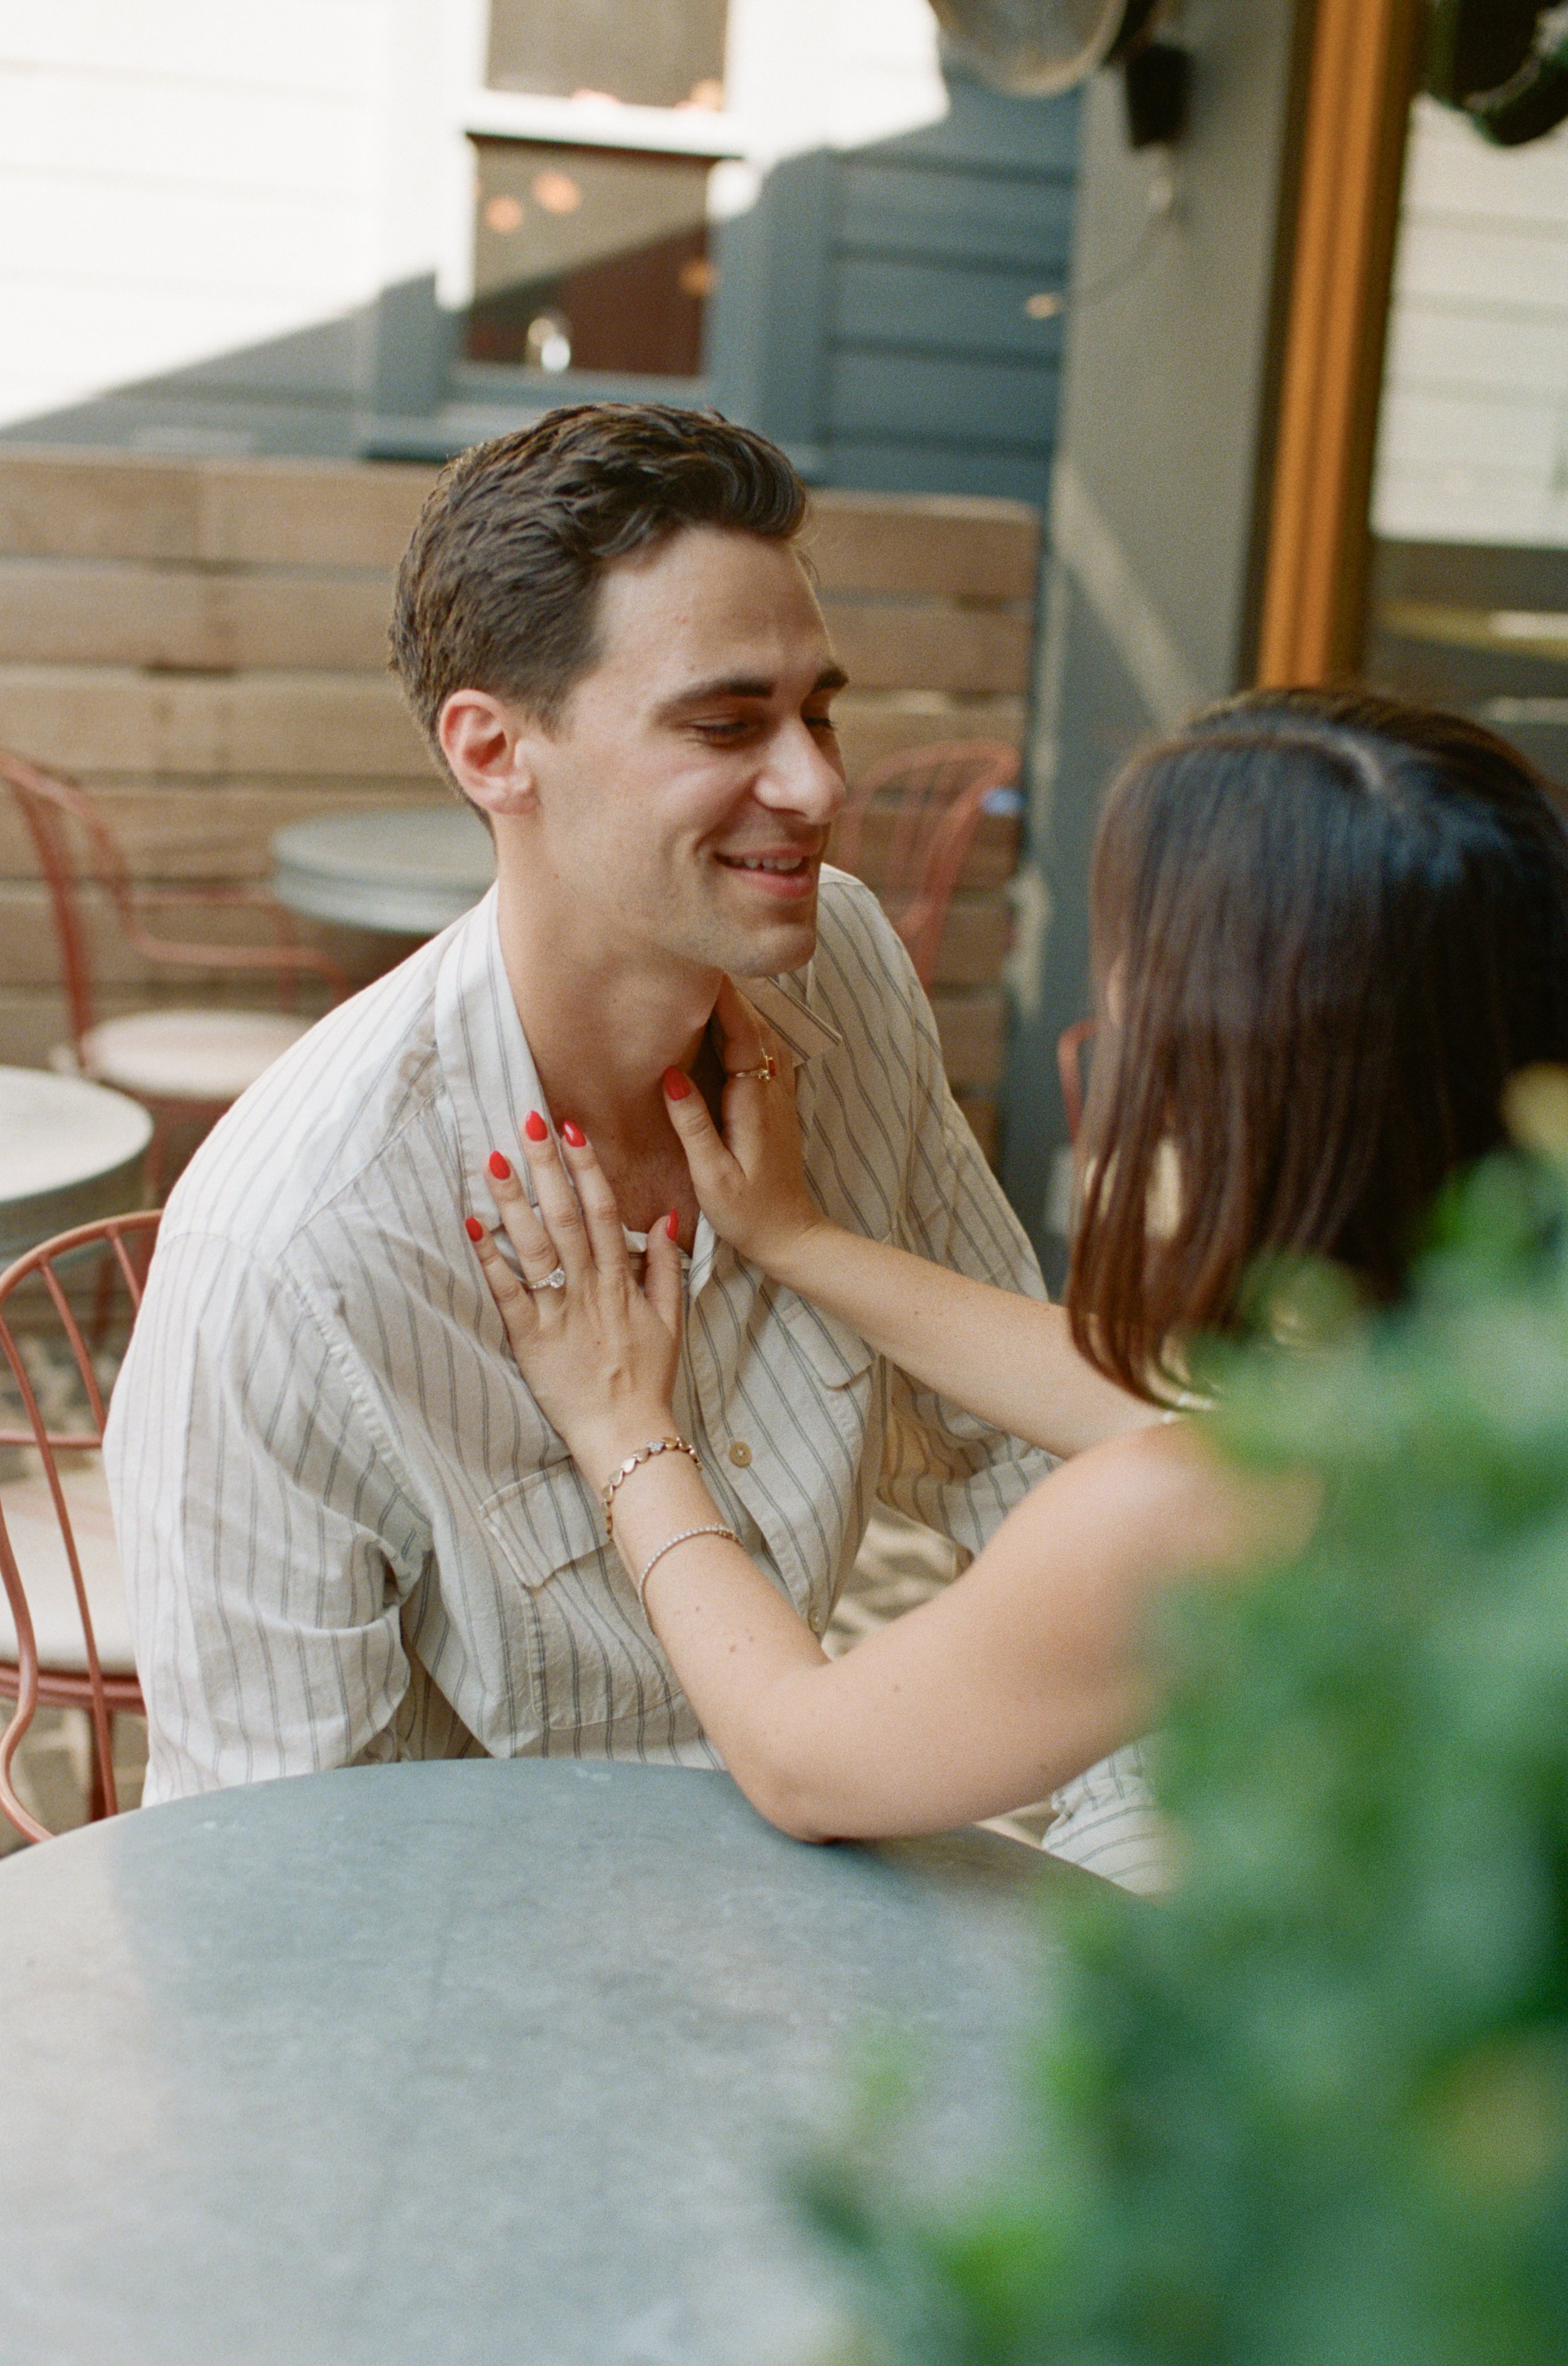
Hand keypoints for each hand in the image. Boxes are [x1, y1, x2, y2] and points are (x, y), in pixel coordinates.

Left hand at [466, 1116, 682, 1482]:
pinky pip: (507, 1293)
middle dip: (546, 1167)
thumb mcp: (672, 1320)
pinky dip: (489, 1259)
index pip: (603, 1212)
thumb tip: (666, 1219)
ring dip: (512, 1201)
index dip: (587, 1169)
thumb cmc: (648, 1379)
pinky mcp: (530, 1339)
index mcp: (622, 1282)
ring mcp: (558, 1312)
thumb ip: (668, 1268)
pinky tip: (471, 1226)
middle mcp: (589, 1289)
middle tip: (527, 1121)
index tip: (572, 1131)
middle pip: (565, 1217)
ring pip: (533, 1247)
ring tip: (492, 1160)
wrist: (627, 1434)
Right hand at [662, 979, 826, 1279]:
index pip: (743, 1036)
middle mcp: (773, 1092)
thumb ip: (693, 1124)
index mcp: (755, 1103)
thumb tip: (672, 1075)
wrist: (791, 1236)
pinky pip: (765, 1053)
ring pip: (764, 1036)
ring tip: (712, 979)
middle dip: (730, 992)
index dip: (724, 999)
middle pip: (756, 1026)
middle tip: (700, 957)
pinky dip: (748, 1028)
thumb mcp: (713, 1175)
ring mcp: (779, 1096)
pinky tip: (732, 1021)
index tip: (703, 965)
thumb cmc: (748, 1213)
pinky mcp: (776, 1105)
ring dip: (740, 1007)